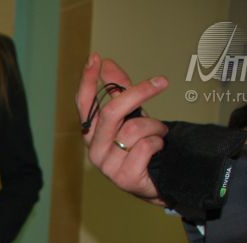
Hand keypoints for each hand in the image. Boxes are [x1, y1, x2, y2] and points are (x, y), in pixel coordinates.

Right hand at [76, 54, 170, 204]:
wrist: (155, 179)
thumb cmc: (140, 146)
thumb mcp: (131, 115)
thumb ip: (119, 90)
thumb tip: (106, 62)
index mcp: (93, 132)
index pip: (85, 104)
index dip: (88, 81)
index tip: (95, 58)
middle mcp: (94, 148)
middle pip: (112, 112)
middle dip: (138, 93)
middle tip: (161, 82)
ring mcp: (107, 165)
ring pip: (135, 129)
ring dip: (156, 127)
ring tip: (158, 134)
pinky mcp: (123, 177)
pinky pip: (146, 146)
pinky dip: (158, 143)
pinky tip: (157, 149)